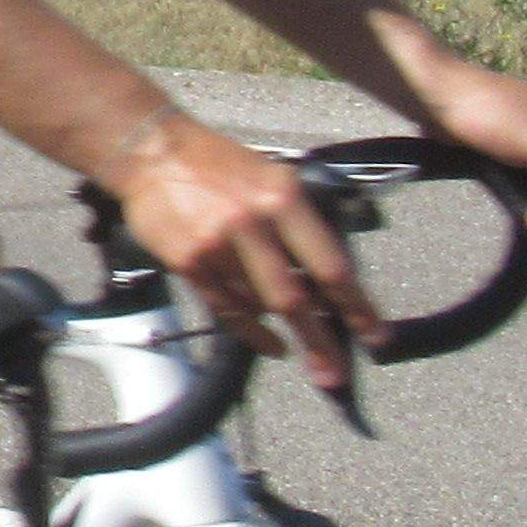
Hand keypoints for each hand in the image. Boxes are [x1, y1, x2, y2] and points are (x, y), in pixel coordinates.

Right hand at [107, 112, 385, 396]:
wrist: (151, 151)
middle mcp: (252, 223)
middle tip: (335, 375)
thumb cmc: (220, 164)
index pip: (329, 264)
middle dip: (318, 343)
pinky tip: (270, 342)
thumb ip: (299, 222)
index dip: (356, 306)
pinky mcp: (187, 262)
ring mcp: (216, 245)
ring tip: (297, 345)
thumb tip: (325, 279)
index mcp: (283, 198)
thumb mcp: (272, 178)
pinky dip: (251, 331)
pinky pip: (226, 309)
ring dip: (282, 328)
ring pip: (259, 305)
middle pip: (294, 298)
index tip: (374, 337)